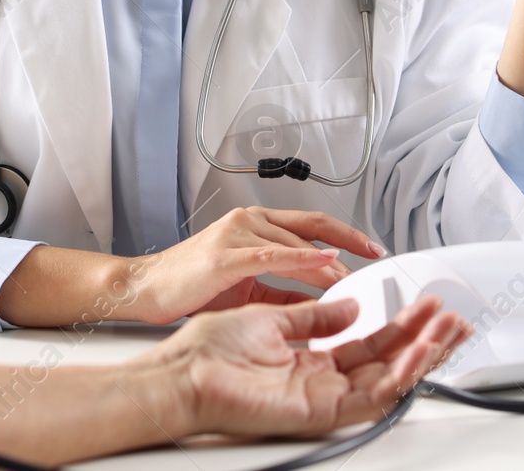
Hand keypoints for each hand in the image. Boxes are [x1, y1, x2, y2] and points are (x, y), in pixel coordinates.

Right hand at [124, 206, 386, 324]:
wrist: (146, 287)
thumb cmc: (190, 287)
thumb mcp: (247, 290)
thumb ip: (284, 291)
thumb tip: (321, 302)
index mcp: (254, 225)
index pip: (311, 223)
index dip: (346, 233)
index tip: (372, 249)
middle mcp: (248, 221)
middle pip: (311, 226)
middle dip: (349, 243)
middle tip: (377, 260)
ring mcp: (237, 233)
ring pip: (296, 242)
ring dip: (330, 262)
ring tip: (356, 280)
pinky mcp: (226, 254)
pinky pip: (273, 255)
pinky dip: (303, 259)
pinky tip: (326, 264)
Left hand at [133, 295, 469, 440]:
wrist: (185, 370)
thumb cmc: (212, 349)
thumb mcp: (272, 318)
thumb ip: (314, 316)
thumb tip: (349, 306)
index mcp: (312, 360)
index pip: (369, 344)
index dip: (401, 327)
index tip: (424, 307)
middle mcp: (322, 381)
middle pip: (387, 363)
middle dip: (424, 341)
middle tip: (452, 320)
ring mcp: (323, 397)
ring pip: (388, 383)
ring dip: (422, 356)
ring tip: (449, 332)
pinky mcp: (319, 411)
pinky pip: (370, 400)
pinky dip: (399, 378)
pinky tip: (419, 354)